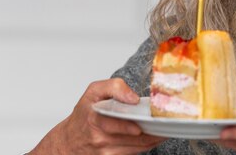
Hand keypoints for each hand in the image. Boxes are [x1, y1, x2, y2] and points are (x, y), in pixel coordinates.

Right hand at [29, 78, 164, 154]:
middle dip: (153, 131)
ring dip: (154, 139)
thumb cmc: (83, 115)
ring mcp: (106, 151)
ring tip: (165, 128)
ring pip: (138, 147)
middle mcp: (100, 138)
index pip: (117, 123)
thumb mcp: (93, 92)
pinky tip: (154, 136)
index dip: (134, 124)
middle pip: (134, 138)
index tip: (150, 119)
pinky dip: (146, 145)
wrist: (68, 142)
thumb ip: (114, 87)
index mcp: (95, 118)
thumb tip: (133, 98)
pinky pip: (135, 152)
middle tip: (167, 123)